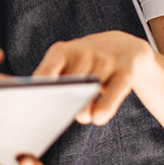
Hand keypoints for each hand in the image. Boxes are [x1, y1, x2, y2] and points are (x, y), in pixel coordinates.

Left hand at [33, 31, 153, 124]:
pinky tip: (98, 118)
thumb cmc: (85, 62)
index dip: (41, 90)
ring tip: (83, 117)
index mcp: (62, 51)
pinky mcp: (125, 72)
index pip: (46, 71)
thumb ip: (53, 78)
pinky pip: (114, 93)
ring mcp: (105, 60)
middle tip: (62, 114)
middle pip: (69, 82)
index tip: (38, 105)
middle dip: (65, 101)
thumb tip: (41, 106)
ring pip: (91, 88)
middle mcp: (83, 52)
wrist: (123, 46)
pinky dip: (104, 108)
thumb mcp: (66, 62)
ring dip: (84, 108)